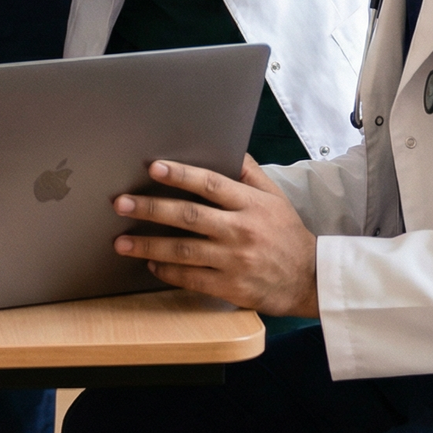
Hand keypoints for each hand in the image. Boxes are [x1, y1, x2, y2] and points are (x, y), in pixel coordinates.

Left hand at [112, 156, 318, 316]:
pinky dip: (169, 272)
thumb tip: (226, 145)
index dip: (181, 174)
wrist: (311, 280)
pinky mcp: (232, 288)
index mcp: (250, 204)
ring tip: (122, 242)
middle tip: (120, 204)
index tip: (154, 167)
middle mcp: (241, 230)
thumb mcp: (273, 196)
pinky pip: (193, 279)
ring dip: (150, 246)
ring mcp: (235, 261)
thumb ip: (247, 171)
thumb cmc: (286, 233)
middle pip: (189, 216)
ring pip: (185, 251)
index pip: (210, 184)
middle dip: (151, 208)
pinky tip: (151, 265)